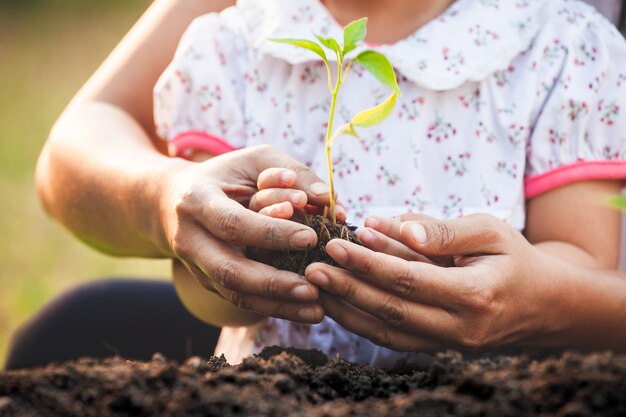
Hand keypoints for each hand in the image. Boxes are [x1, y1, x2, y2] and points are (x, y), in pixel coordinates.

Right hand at [161, 145, 330, 322]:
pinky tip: (305, 311)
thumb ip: (295, 173)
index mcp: (198, 201)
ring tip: (316, 311)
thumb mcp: (256, 160)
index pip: (234, 223)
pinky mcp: (208, 283)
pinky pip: (242, 301)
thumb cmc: (226, 175)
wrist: (174, 200)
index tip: (310, 238)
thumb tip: (330, 201)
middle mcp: (191, 239)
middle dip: (273, 283)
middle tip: (313, 289)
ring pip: (235, 295)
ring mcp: (197, 266)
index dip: (271, 233)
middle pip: (229, 270)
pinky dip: (275, 308)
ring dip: (278, 306)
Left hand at [305, 213, 562, 350]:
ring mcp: (449, 345)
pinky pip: (395, 339)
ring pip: (387, 332)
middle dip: (347, 288)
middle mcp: (460, 328)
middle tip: (311, 268)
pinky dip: (364, 324)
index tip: (335, 244)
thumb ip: (442, 230)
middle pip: (390, 310)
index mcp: (474, 294)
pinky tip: (339, 306)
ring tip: (314, 289)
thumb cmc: (515, 258)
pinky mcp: (441, 348)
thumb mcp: (488, 231)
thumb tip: (395, 226)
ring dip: (347, 310)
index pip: (408, 279)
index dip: (368, 263)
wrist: (546, 305)